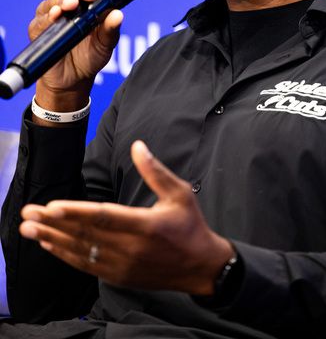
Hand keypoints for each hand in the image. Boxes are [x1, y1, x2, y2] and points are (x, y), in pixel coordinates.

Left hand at [19, 141, 233, 294]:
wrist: (201, 266)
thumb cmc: (190, 225)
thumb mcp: (179, 193)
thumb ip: (155, 170)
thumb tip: (137, 145)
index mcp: (145, 225)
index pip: (104, 217)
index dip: (76, 212)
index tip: (52, 206)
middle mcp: (130, 248)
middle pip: (85, 235)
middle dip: (53, 225)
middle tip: (28, 215)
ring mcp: (123, 265)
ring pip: (80, 252)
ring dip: (52, 240)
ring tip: (28, 230)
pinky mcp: (119, 276)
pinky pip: (86, 265)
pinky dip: (65, 256)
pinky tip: (49, 245)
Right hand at [29, 0, 122, 110]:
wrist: (74, 80)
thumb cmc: (90, 55)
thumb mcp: (106, 43)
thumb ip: (111, 29)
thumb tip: (118, 14)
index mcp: (86, 0)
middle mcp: (67, 3)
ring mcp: (51, 14)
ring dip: (64, 0)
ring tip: (72, 4)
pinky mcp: (38, 29)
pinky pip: (41, 19)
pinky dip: (48, 16)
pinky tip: (55, 15)